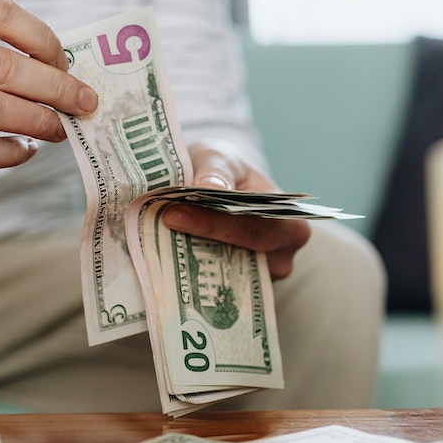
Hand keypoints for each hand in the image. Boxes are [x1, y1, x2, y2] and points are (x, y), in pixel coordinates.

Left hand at [160, 139, 311, 279]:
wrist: (214, 181)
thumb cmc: (223, 168)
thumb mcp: (220, 157)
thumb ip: (216, 170)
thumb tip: (207, 185)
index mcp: (289, 220)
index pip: (253, 228)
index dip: (214, 224)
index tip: (174, 215)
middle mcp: (281, 254)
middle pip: (239, 257)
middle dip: (197, 244)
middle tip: (157, 229)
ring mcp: (260, 275)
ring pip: (223, 275)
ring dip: (190, 261)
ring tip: (154, 243)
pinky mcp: (235, 286)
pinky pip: (213, 284)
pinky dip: (189, 269)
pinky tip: (163, 256)